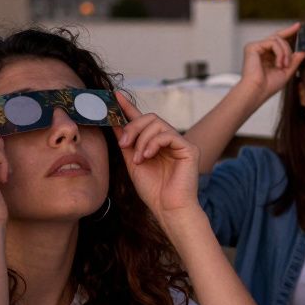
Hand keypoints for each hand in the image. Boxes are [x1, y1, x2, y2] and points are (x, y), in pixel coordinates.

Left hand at [114, 92, 200, 217]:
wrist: (168, 209)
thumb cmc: (153, 190)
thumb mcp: (133, 163)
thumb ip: (126, 143)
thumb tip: (114, 123)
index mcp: (156, 144)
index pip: (142, 120)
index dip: (128, 107)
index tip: (115, 96)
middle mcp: (169, 141)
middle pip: (149, 118)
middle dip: (133, 127)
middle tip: (123, 144)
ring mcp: (180, 143)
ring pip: (157, 124)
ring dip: (142, 139)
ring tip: (138, 159)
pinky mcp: (189, 149)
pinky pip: (168, 134)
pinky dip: (153, 143)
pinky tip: (147, 156)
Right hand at [237, 24, 304, 102]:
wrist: (257, 92)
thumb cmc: (269, 85)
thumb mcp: (288, 70)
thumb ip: (296, 59)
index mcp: (267, 55)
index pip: (279, 40)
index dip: (289, 31)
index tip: (299, 26)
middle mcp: (260, 49)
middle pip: (279, 36)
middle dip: (291, 41)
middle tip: (301, 47)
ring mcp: (256, 47)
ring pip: (278, 39)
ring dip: (286, 52)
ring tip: (285, 65)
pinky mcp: (252, 47)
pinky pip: (272, 42)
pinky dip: (280, 53)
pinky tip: (278, 64)